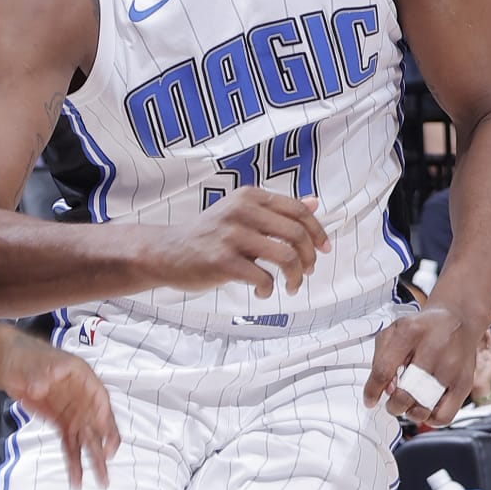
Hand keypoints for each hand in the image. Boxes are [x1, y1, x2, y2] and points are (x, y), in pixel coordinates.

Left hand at [0, 339, 117, 487]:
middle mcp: (85, 402)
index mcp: (86, 382)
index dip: (106, 422)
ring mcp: (74, 415)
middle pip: (98, 427)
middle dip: (103, 449)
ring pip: (86, 441)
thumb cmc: (33, 359)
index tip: (108, 440)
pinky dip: (73, 462)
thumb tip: (38, 388)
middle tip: (106, 468)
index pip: (101, 403)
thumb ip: (41, 376)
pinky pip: (70, 445)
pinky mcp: (62, 425)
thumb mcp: (39, 363)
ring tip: (101, 482)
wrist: (16, 367)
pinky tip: (77, 479)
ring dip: (93, 462)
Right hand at [156, 194, 330, 298]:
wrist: (166, 252)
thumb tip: (314, 204)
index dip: (317, 232)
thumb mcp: (241, 214)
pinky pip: (263, 278)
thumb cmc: (208, 235)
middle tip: (306, 273)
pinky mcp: (223, 261)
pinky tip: (263, 292)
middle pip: (296, 234)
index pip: (297, 210)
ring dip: (295, 277)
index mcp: (249, 196)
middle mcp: (242, 211)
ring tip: (291, 287)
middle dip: (309, 259)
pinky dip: (269, 289)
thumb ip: (276, 210)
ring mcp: (232, 236)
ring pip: (286, 257)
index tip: (324, 249)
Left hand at [364, 300, 486, 425]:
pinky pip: (444, 416)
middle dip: (393, 405)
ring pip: (425, 407)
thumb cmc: (423, 328)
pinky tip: (426, 408)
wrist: (458, 319)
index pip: (384, 370)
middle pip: (406, 392)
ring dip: (411, 412)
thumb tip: (385, 390)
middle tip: (393, 402)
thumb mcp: (394, 331)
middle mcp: (434, 348)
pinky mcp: (465, 382)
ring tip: (410, 403)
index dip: (372, 391)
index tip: (370, 400)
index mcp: (410, 332)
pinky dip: (431, 419)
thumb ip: (381, 358)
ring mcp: (452, 366)